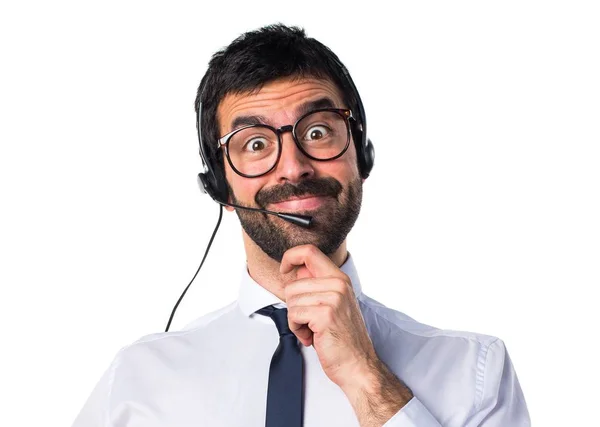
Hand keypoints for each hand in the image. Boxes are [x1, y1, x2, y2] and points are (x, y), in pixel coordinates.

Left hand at [280, 244, 377, 388]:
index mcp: (339, 278)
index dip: (290, 257)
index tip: (284, 271)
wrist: (357, 364)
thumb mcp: (332, 303)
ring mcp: (333, 298)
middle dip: (293, 306)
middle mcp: (337, 284)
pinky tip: (311, 336)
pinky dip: (297, 329)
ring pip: (291, 300)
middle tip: (309, 321)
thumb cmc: (342, 338)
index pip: (309, 251)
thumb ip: (316, 285)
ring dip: (296, 320)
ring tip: (313, 329)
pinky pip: (293, 315)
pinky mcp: (325, 314)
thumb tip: (294, 272)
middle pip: (292, 284)